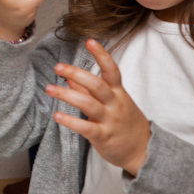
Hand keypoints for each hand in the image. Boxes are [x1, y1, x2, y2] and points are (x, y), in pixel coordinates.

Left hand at [50, 38, 150, 175]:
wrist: (144, 151)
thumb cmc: (125, 123)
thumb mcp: (113, 103)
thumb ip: (90, 91)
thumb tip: (70, 79)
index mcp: (118, 93)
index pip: (112, 70)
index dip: (101, 55)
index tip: (90, 41)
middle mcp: (115, 104)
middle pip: (97, 85)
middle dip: (77, 73)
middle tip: (58, 66)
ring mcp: (110, 120)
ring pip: (89, 104)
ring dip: (67, 95)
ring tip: (49, 88)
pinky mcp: (103, 136)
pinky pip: (86, 128)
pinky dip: (71, 121)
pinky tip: (56, 116)